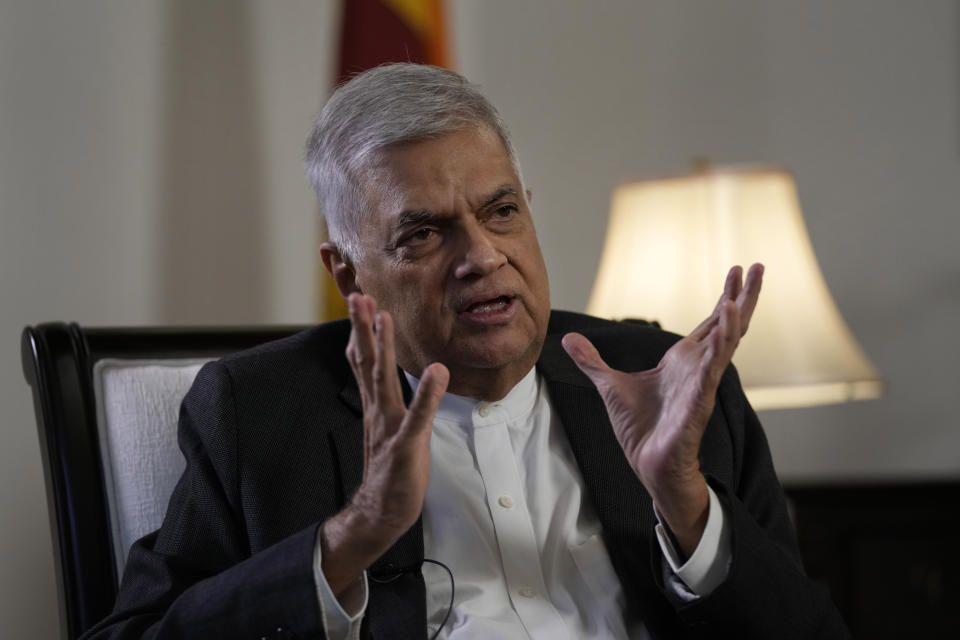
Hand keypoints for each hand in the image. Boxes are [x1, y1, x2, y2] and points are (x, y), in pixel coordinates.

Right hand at [320, 293, 448, 596]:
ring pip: (383, 380)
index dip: (359, 327)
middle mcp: (378, 409)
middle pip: (367, 361)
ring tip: (386, 317)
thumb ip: (380, 391)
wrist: (380, 510)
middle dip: (362, 327)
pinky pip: (416, 417)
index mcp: (374, 403)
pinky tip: (437, 371)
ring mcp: (389, 426)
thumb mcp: (384, 421)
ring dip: (384, 348)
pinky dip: (427, 394)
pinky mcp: (405, 445)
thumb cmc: (389, 465)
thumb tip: (375, 361)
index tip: (356, 294)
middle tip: (358, 294)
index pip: (363, 357)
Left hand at [562, 264, 761, 556]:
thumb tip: (568, 339)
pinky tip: (724, 332)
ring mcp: (700, 384)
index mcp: (684, 361)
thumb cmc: (639, 428)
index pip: (710, 322)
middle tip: (758, 266)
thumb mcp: (607, 385)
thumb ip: (592, 361)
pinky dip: (717, 352)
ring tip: (744, 292)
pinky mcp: (696, 404)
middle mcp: (698, 368)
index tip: (735, 270)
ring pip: (725, 345)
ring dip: (735, 318)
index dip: (724, 297)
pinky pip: (710, 374)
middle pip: (727, 326)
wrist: (647, 464)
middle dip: (743, 297)